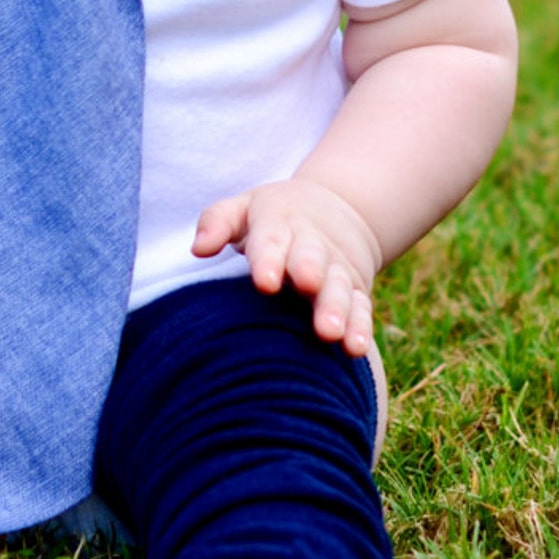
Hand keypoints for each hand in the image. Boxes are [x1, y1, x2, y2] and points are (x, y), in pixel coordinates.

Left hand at [192, 178, 383, 354]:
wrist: (332, 210)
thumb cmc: (269, 218)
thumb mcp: (242, 209)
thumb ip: (218, 223)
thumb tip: (198, 249)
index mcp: (277, 224)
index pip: (270, 239)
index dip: (268, 259)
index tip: (264, 282)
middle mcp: (309, 245)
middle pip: (310, 258)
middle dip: (310, 272)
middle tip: (308, 286)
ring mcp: (335, 268)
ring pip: (337, 286)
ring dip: (335, 308)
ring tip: (330, 331)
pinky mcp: (356, 288)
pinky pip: (360, 307)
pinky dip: (360, 326)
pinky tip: (355, 349)